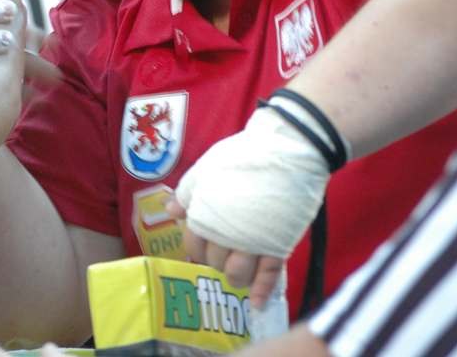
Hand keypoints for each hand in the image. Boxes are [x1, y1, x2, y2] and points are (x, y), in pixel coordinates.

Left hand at [165, 105, 329, 305]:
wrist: (286, 151)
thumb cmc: (242, 156)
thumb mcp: (206, 168)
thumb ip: (188, 192)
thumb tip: (171, 212)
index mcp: (205, 215)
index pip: (194, 244)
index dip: (196, 248)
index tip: (203, 247)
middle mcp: (226, 233)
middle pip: (215, 261)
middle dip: (216, 262)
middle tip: (222, 258)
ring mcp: (253, 241)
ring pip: (239, 273)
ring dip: (235, 278)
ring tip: (236, 276)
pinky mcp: (279, 244)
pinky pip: (269, 275)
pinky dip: (261, 291)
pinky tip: (255, 304)